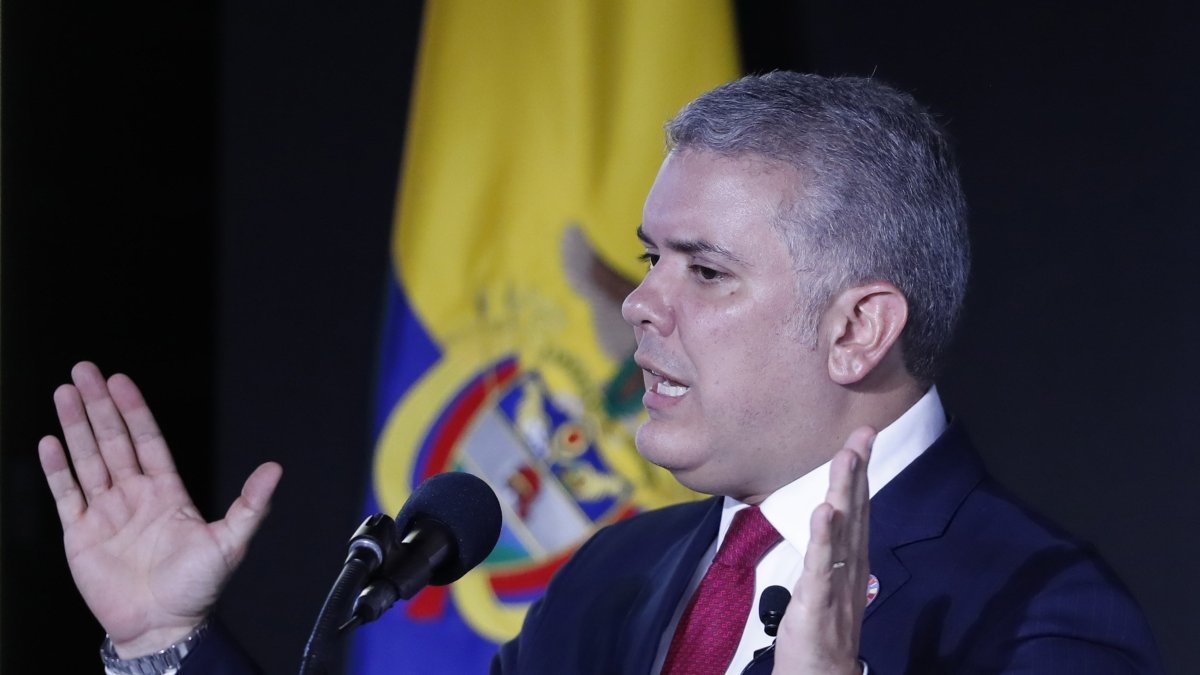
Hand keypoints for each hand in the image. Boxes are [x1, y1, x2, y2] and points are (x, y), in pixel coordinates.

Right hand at [37, 362, 281, 656]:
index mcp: (167, 492)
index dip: (133, 410)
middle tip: (84, 370)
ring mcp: (106, 513)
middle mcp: (134, 496)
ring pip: (87, 460)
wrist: (164, 628)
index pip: (147, 440)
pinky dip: (57, 469)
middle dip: (98, 406)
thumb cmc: (198, 589)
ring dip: (75, 427)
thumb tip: (275, 468)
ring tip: (63, 393)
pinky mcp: (81, 536)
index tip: (120, 381)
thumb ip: (251, 504)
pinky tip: (50, 442)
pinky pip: (65, 495)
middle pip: (113, 441)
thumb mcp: (232, 542)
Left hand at [773, 426, 873, 674]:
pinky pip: (821, 563)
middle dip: (858, 469)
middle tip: (862, 433)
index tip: (862, 437)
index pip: (858, 507)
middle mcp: (852, 564)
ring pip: (842, 529)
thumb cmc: (826, 630)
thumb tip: (837, 517)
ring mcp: (838, 580)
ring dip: (844, 491)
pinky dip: (823, 536)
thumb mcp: (832, 580)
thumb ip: (836, 549)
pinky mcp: (819, 598)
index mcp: (853, 558)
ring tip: (846, 458)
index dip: (860, 472)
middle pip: (856, 509)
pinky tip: (824, 510)